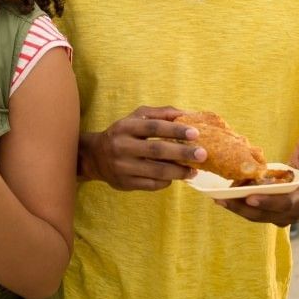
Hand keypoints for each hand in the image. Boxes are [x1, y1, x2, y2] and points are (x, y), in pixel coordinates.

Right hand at [80, 106, 203, 191]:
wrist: (95, 157)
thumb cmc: (123, 134)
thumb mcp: (136, 118)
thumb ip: (160, 114)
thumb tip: (187, 114)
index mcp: (125, 127)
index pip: (153, 127)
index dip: (175, 130)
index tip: (195, 133)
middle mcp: (122, 146)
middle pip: (156, 150)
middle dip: (182, 153)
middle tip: (202, 154)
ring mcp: (123, 167)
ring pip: (156, 171)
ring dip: (179, 171)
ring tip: (194, 170)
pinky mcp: (125, 183)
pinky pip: (152, 185)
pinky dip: (167, 181)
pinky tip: (176, 177)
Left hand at [216, 136, 298, 226]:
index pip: (284, 203)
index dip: (267, 202)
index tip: (250, 198)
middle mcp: (292, 212)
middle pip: (265, 214)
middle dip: (244, 208)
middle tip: (224, 199)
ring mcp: (280, 217)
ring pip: (256, 216)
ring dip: (237, 209)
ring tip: (219, 199)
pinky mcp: (270, 216)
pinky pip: (252, 214)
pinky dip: (238, 207)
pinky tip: (222, 199)